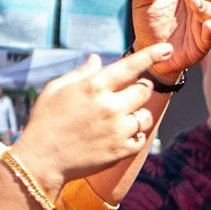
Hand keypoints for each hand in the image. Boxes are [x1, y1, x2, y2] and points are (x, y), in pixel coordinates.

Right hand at [13, 46, 172, 186]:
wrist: (42, 161)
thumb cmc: (45, 121)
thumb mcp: (56, 89)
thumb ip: (81, 73)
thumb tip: (97, 59)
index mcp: (94, 87)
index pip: (131, 66)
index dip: (152, 55)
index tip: (168, 49)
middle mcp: (110, 106)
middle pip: (145, 91)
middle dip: (139, 90)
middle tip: (126, 95)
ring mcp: (118, 130)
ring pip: (146, 115)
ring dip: (137, 114)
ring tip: (118, 119)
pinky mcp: (121, 150)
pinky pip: (141, 137)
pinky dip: (134, 135)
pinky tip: (117, 135)